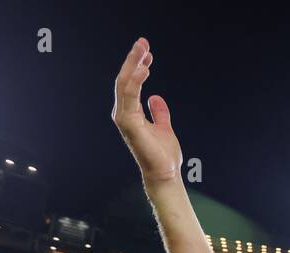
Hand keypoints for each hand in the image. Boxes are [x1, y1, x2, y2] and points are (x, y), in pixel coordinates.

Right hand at [112, 37, 182, 184]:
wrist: (165, 173)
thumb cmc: (163, 154)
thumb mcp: (164, 127)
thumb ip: (159, 112)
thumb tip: (156, 97)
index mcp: (130, 113)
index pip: (130, 83)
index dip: (137, 66)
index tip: (148, 52)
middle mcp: (124, 113)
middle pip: (125, 80)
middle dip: (133, 59)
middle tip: (143, 42)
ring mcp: (124, 118)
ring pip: (124, 84)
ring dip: (133, 65)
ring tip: (143, 49)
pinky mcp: (128, 124)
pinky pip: (129, 97)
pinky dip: (136, 82)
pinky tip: (144, 69)